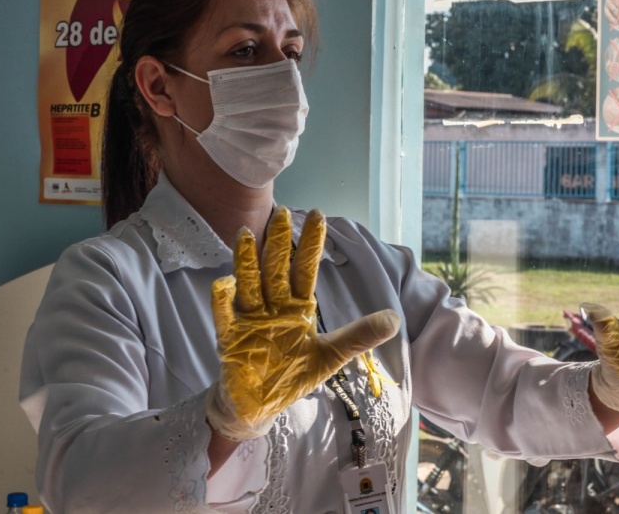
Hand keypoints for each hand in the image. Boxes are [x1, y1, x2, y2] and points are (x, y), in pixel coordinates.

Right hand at [206, 207, 400, 440]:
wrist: (259, 406)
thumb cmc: (291, 376)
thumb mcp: (330, 357)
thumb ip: (358, 336)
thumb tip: (395, 319)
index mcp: (297, 309)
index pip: (305, 270)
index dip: (311, 244)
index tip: (319, 215)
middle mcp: (273, 308)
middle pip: (275, 271)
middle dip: (278, 244)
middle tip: (282, 213)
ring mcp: (250, 321)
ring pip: (249, 285)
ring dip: (247, 261)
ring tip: (247, 234)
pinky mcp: (231, 339)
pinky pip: (224, 315)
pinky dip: (223, 300)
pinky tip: (226, 284)